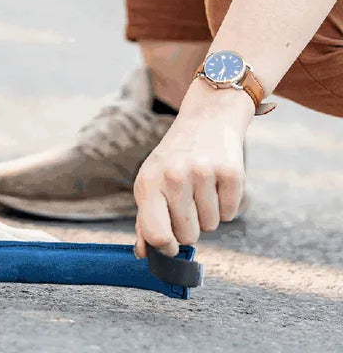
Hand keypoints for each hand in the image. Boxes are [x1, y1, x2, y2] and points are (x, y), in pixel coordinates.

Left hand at [133, 82, 250, 257]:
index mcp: (148, 181)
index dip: (165, 248)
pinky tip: (217, 182)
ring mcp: (203, 174)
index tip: (170, 246)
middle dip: (189, 226)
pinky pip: (231, 214)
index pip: (155, 233)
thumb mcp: (151, 181)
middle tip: (186, 199)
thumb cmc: (173, 158)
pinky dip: (226, 205)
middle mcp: (174, 177)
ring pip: (211, 226)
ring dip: (208, 213)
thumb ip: (145, 219)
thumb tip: (143, 254)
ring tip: (201, 186)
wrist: (206, 119)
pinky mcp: (231, 173)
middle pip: (188, 236)